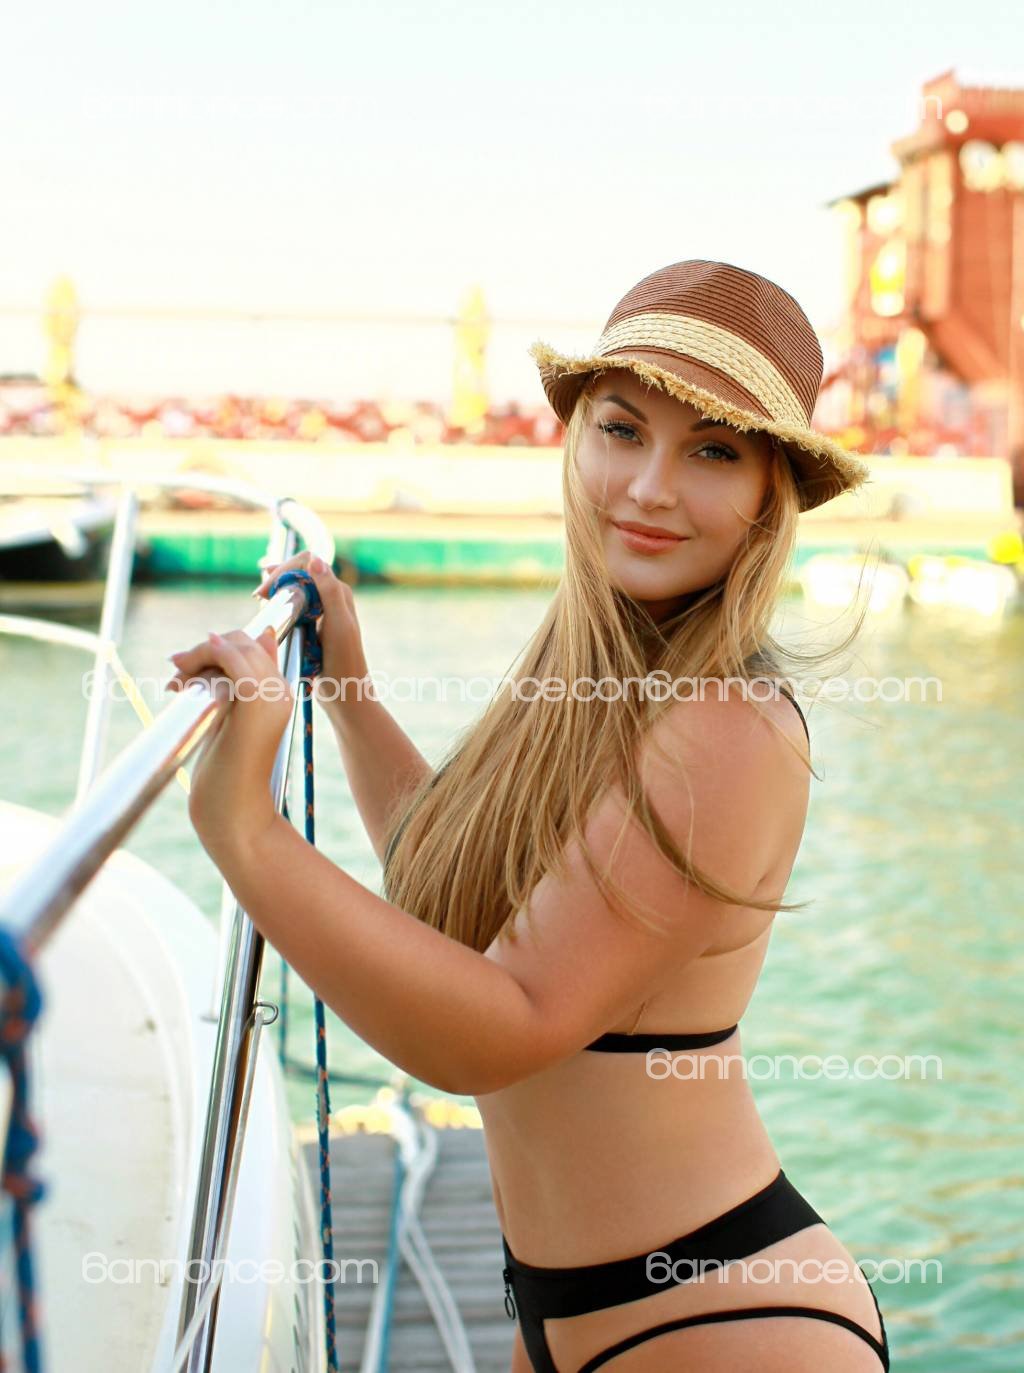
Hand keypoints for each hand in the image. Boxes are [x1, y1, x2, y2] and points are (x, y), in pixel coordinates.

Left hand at [165, 626, 291, 859]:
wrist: (235, 814)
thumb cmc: (226, 774)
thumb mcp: (227, 722)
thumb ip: (233, 686)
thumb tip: (244, 646)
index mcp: (278, 694)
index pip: (252, 645)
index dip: (217, 649)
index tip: (186, 669)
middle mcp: (281, 691)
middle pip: (243, 640)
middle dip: (204, 649)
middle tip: (177, 674)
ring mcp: (272, 696)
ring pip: (236, 646)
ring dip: (198, 655)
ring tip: (177, 683)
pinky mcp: (256, 703)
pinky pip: (232, 658)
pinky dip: (207, 656)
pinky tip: (184, 674)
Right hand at [253, 553, 372, 714]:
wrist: (346, 695)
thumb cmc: (345, 663)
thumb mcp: (339, 626)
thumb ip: (330, 592)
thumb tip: (316, 560)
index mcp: (339, 593)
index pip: (308, 563)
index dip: (285, 570)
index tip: (266, 590)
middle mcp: (331, 599)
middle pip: (298, 574)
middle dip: (277, 579)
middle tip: (258, 596)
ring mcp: (320, 613)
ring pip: (293, 590)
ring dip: (276, 591)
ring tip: (261, 600)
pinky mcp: (311, 628)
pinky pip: (292, 608)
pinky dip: (278, 606)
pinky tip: (267, 612)